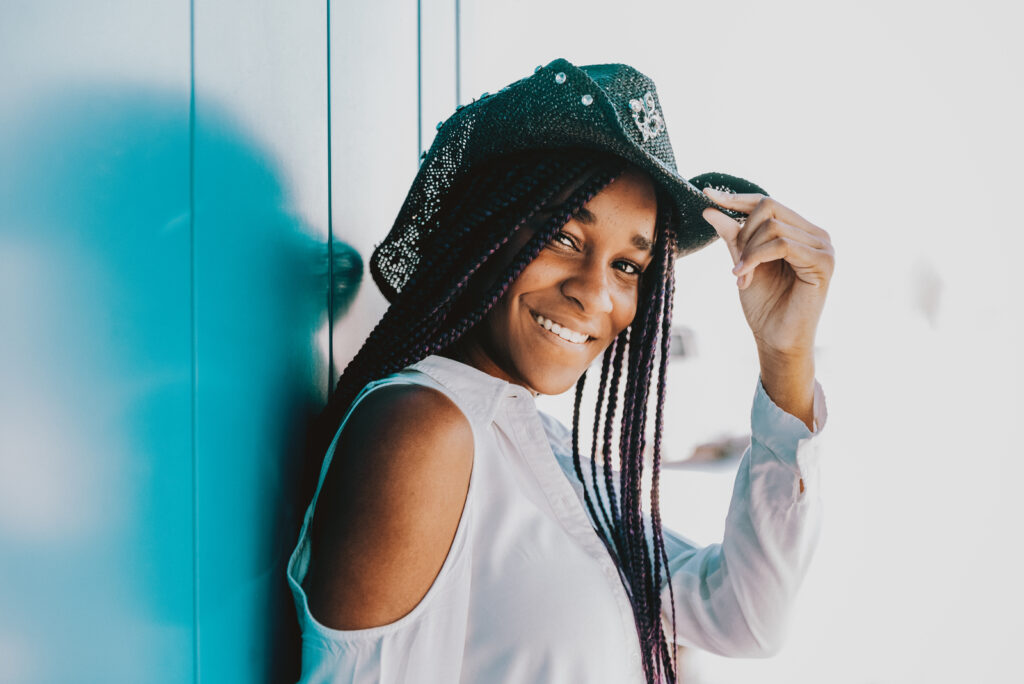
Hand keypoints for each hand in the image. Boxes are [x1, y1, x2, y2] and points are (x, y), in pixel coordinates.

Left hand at [701, 188, 834, 358]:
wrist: (776, 340)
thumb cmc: (764, 305)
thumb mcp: (742, 261)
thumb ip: (732, 235)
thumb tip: (710, 207)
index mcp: (801, 231)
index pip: (768, 202)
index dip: (737, 198)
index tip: (707, 195)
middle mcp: (817, 234)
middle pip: (769, 207)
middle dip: (743, 232)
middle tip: (735, 263)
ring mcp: (824, 246)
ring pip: (773, 227)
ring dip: (748, 252)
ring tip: (740, 276)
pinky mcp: (824, 262)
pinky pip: (782, 244)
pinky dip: (756, 258)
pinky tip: (744, 276)